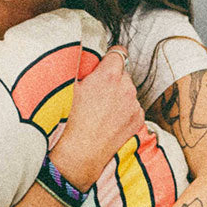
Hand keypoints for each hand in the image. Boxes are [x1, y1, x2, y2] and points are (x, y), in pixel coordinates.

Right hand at [49, 46, 143, 190]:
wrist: (79, 153)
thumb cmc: (70, 121)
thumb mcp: (68, 87)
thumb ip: (80, 66)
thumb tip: (80, 54)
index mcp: (109, 75)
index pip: (119, 53)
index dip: (109, 58)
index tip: (105, 63)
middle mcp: (126, 88)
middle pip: (123, 73)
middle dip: (112, 79)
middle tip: (96, 92)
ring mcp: (134, 105)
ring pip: (128, 91)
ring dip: (119, 95)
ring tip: (101, 109)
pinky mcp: (138, 120)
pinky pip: (133, 107)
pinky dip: (125, 110)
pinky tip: (109, 119)